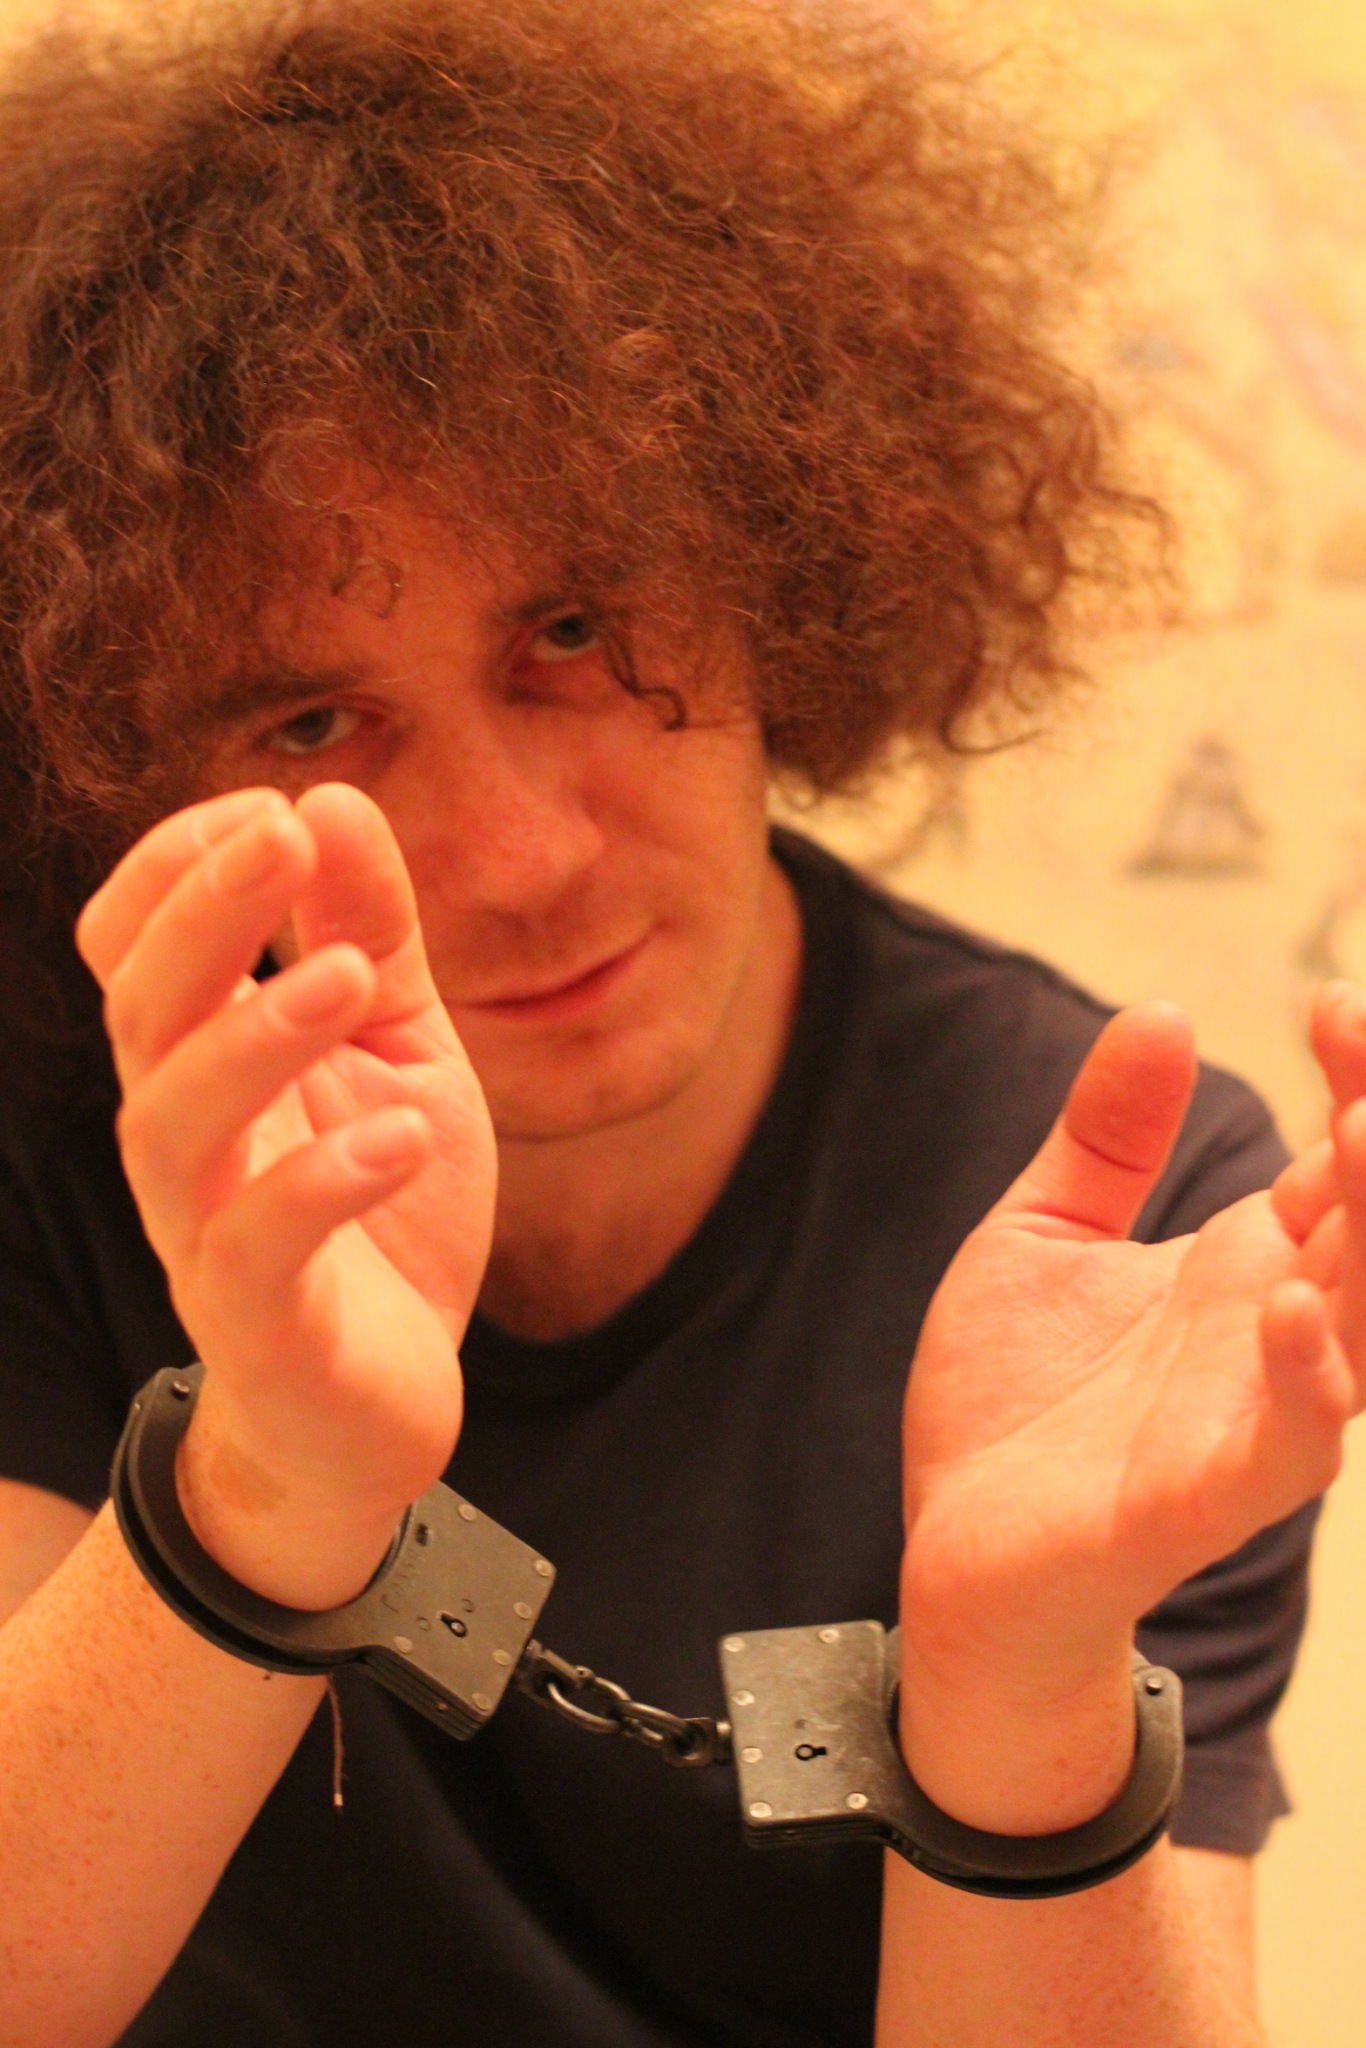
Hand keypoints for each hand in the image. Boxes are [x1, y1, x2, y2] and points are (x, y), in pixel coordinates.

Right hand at [77, 782, 496, 1606]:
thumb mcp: (398, 1051)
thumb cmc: (382, 1212)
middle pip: (142, 1010)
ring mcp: (205, 1233)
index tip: (276, 809)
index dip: (179, 865)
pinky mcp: (258, 1323)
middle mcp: (182, 1140)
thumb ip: (372, 937)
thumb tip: (333, 796)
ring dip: (255, 1035)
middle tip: (280, 833)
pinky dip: (326, 1184)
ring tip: (349, 977)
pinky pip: (258, 1247)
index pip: (132, 945)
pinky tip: (403, 1136)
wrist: (383, 1408)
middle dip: (201, 911)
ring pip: (175, 1123)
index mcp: (205, 1063)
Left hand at [897, 994, 1365, 1826]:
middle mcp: (1276, 1331)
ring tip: (1360, 1135)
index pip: (1342, 1161)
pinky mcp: (1202, 1494)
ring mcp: (1251, 1414)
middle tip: (1364, 1066)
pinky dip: (1305, 1378)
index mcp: (1248, 1263)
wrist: (955, 1546)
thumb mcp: (1043, 1234)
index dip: (1356, 1078)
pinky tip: (1288, 1306)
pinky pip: (1288, 1441)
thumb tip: (1162, 1010)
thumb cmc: (1013, 1398)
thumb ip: (1106, 1136)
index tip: (1325, 1000)